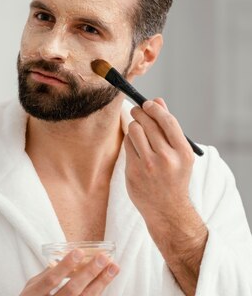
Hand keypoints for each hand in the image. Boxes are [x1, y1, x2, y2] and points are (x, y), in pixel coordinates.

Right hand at [20, 250, 118, 295]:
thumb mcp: (32, 286)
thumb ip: (46, 274)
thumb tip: (65, 257)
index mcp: (34, 294)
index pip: (51, 279)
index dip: (65, 266)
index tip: (79, 252)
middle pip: (72, 290)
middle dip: (89, 273)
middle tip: (103, 258)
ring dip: (101, 282)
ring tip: (113, 268)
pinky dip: (98, 291)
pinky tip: (105, 280)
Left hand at [124, 98, 194, 218]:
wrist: (167, 209)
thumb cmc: (174, 177)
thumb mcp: (179, 154)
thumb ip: (168, 127)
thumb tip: (158, 101)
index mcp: (183, 152)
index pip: (167, 121)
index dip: (155, 108)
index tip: (148, 103)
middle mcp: (167, 158)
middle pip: (147, 124)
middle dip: (140, 113)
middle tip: (137, 111)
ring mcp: (149, 165)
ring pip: (134, 131)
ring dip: (134, 126)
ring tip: (137, 129)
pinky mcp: (134, 171)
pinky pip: (127, 145)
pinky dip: (129, 141)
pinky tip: (134, 145)